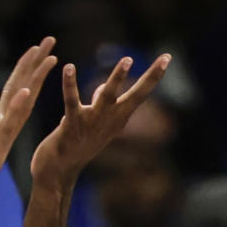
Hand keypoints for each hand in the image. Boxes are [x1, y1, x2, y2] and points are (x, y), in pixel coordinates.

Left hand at [0, 38, 56, 226]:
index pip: (11, 96)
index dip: (22, 72)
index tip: (36, 51)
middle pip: (20, 93)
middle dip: (34, 66)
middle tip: (50, 41)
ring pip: (20, 106)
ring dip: (33, 80)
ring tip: (49, 56)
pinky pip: (6, 128)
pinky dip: (17, 110)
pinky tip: (26, 91)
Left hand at [31, 52, 170, 189]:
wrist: (59, 170)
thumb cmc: (77, 144)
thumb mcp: (94, 123)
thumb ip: (101, 104)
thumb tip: (102, 87)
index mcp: (118, 118)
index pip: (141, 93)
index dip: (154, 76)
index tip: (167, 56)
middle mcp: (110, 119)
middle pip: (136, 95)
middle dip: (151, 77)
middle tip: (165, 58)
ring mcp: (92, 121)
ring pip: (108, 95)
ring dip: (118, 78)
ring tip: (127, 60)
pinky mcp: (72, 123)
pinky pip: (71, 100)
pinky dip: (70, 83)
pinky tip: (69, 67)